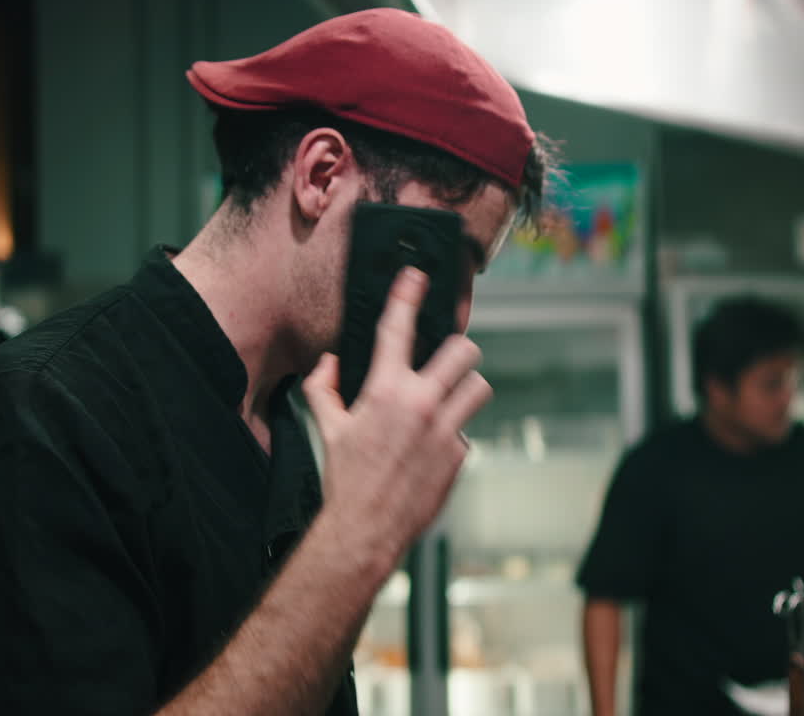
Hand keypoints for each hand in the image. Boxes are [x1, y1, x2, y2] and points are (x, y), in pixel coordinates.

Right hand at [303, 267, 491, 567]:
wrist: (366, 527)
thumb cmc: (345, 478)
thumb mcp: (328, 427)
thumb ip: (325, 388)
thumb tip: (330, 363)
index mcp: (385, 391)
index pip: (399, 329)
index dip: (408, 295)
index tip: (417, 278)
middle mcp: (421, 404)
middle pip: (464, 352)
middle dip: (459, 350)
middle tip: (449, 357)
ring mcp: (446, 430)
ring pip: (478, 388)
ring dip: (466, 389)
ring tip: (450, 399)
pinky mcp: (459, 455)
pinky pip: (466, 431)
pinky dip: (452, 434)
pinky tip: (432, 448)